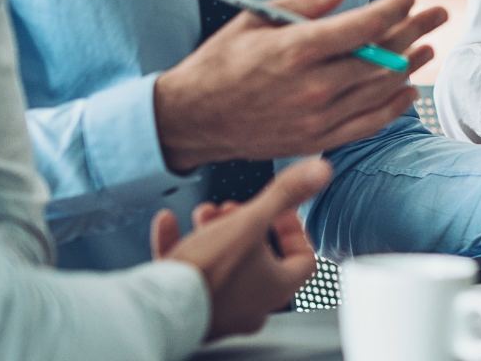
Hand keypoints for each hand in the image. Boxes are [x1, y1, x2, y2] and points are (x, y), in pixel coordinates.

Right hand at [154, 159, 329, 340]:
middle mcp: (254, 304)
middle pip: (260, 259)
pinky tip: (168, 222)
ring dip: (215, 233)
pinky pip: (189, 275)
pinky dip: (180, 247)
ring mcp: (222, 310)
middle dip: (245, 225)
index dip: (294, 229)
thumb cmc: (209, 271)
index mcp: (277, 287)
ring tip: (204, 213)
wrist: (160, 309)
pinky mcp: (190, 311)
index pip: (304, 260)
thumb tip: (320, 170)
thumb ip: (284, 195)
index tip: (277, 210)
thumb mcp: (250, 222)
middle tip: (233, 208)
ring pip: (224, 265)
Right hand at [155, 0, 445, 172]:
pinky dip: (391, 107)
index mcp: (296, 49)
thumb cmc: (221, 61)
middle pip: (380, 56)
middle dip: (415, 32)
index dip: (394, 10)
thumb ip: (305, 2)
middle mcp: (313, 85)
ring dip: (409, 67)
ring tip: (428, 48)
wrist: (192, 119)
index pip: (363, 26)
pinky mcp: (316, 140)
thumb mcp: (254, 19)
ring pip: (378, 90)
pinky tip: (406, 91)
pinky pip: (366, 124)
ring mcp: (317, 117)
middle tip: (438, 15)